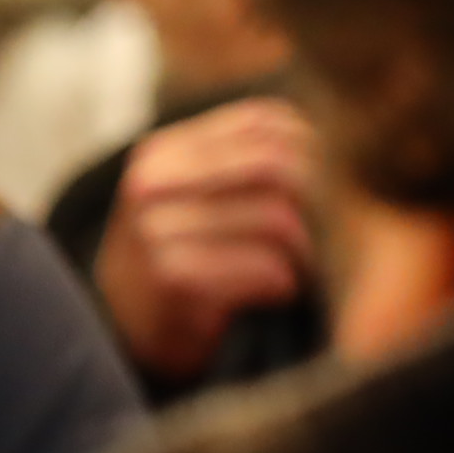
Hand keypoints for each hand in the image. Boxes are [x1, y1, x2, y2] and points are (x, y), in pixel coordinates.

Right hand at [93, 96, 323, 380]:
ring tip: (302, 266)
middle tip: (327, 229)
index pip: (265, 124)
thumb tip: (324, 137)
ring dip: (305, 248)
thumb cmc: (176, 257)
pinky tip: (281, 290)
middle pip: (275, 165)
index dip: (313, 152)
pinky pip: (264, 266)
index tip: (328, 186)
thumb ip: (240, 159)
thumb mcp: (193, 196)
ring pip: (275, 218)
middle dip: (316, 198)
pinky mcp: (171, 277)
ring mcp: (154, 230)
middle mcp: (151, 183)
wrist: (125, 328)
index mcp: (161, 153)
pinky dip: (285, 280)